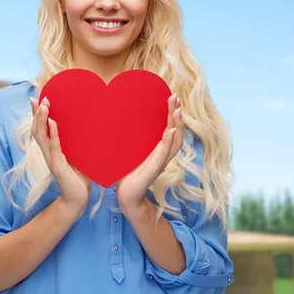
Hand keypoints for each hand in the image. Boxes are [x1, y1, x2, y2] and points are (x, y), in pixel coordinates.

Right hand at [30, 96, 91, 218]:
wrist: (79, 198)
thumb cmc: (79, 175)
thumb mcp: (77, 154)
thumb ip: (76, 142)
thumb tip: (87, 123)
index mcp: (51, 148)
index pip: (40, 128)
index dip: (36, 114)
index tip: (35, 98)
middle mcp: (48, 152)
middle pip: (36, 129)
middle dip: (37, 113)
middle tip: (39, 99)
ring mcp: (51, 159)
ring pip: (41, 136)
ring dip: (41, 120)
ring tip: (44, 106)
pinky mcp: (58, 166)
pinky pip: (54, 147)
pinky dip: (53, 134)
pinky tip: (53, 123)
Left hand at [116, 94, 183, 215]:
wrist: (126, 197)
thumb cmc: (125, 174)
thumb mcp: (128, 152)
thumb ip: (129, 139)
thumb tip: (115, 119)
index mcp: (157, 149)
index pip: (169, 127)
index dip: (171, 113)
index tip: (171, 96)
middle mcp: (162, 154)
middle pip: (176, 131)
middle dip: (176, 113)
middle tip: (175, 96)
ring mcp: (160, 162)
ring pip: (175, 141)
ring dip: (177, 124)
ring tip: (177, 110)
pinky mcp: (155, 169)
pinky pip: (165, 154)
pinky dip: (169, 142)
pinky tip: (170, 131)